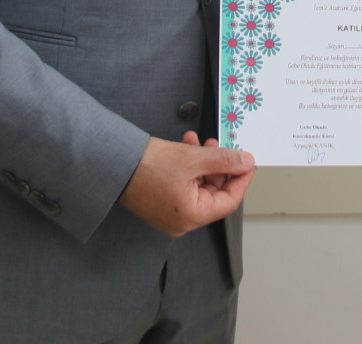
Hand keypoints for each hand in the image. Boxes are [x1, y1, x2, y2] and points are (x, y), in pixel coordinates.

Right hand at [118, 134, 255, 236]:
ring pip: (199, 185)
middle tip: (218, 145)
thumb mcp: (192, 159)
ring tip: (199, 141)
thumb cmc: (146, 167)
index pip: (229, 200)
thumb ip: (223, 160)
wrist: (113, 163)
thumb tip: (245, 162)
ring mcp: (171, 213)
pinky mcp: (162, 202)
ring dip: (203, 161)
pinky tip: (186, 146)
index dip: (241, 179)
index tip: (248, 162)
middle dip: (218, 165)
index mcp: (192, 217)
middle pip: (214, 192)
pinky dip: (189, 166)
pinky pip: (185, 185)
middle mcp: (182, 220)